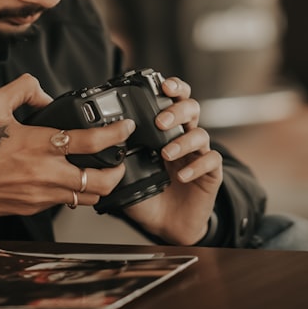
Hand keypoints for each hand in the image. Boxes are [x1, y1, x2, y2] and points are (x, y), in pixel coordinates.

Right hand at [0, 73, 129, 217]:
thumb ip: (23, 89)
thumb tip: (43, 92)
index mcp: (38, 144)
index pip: (91, 141)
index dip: (115, 133)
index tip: (125, 127)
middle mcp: (44, 174)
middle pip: (101, 181)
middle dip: (118, 170)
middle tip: (119, 159)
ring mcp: (39, 195)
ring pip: (86, 198)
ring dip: (98, 185)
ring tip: (98, 171)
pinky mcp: (31, 208)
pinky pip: (63, 203)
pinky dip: (72, 192)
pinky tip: (65, 179)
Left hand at [122, 76, 221, 244]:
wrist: (166, 224)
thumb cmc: (148, 193)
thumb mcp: (126, 171)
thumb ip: (117, 155)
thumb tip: (96, 142)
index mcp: (165, 131)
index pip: (173, 99)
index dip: (172, 87)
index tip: (162, 84)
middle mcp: (184, 137)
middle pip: (191, 108)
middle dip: (176, 109)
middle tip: (160, 121)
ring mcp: (198, 154)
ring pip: (201, 134)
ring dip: (182, 140)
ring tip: (165, 154)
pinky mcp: (211, 173)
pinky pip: (211, 161)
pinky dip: (197, 165)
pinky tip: (182, 175)